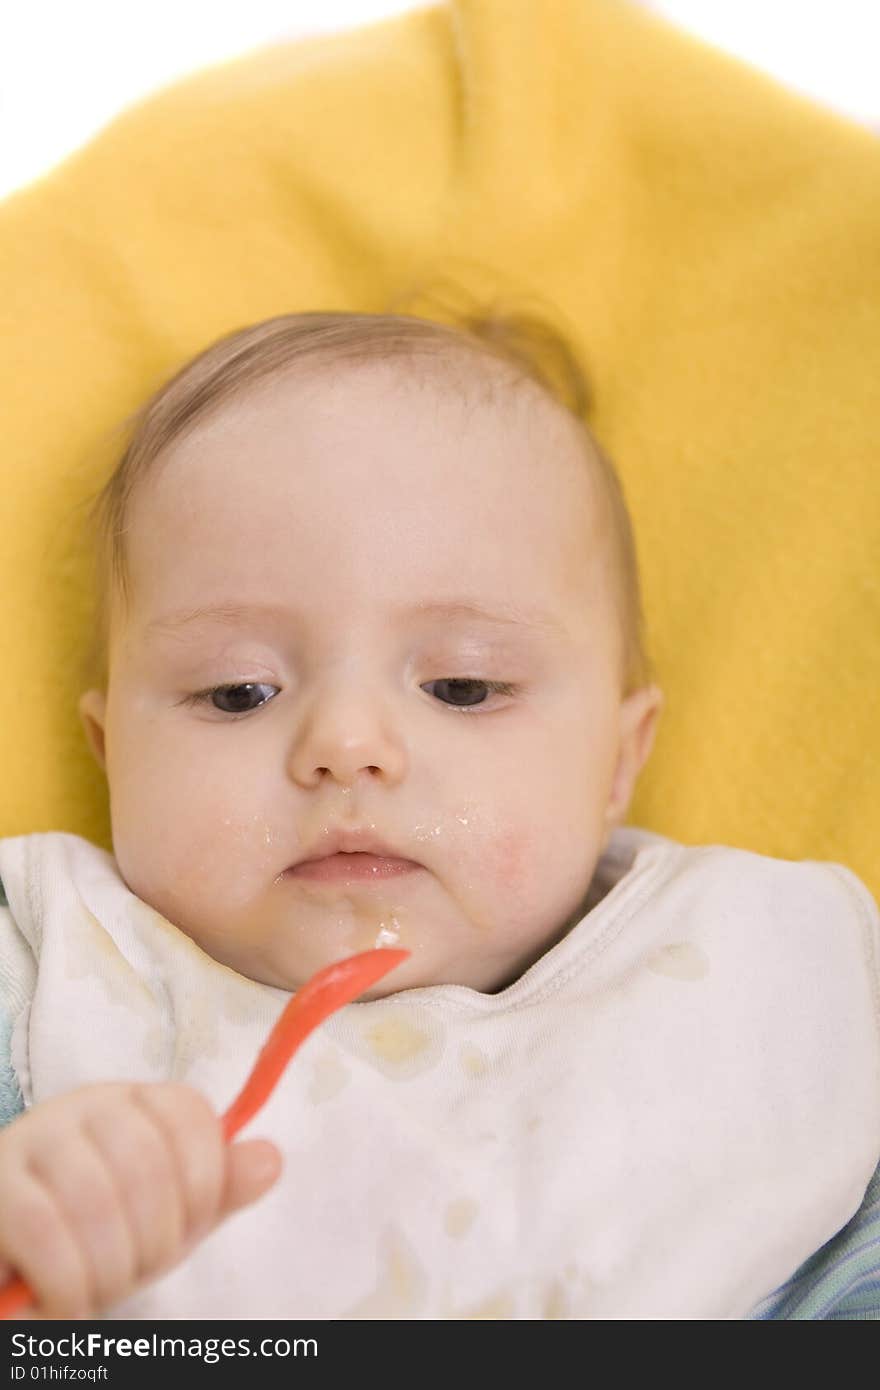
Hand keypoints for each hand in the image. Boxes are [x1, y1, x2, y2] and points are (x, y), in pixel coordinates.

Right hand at [0, 1081, 281, 1317]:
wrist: (16, 1258)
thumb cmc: (97, 1237)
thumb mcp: (166, 1216)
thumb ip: (216, 1190)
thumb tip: (271, 1159)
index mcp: (133, 1103)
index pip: (190, 1116)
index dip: (203, 1185)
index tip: (187, 1229)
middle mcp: (82, 1106)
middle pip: (148, 1161)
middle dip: (156, 1239)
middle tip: (135, 1271)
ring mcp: (32, 1140)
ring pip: (97, 1199)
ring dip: (110, 1268)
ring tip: (97, 1287)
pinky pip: (45, 1232)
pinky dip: (68, 1283)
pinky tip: (65, 1299)